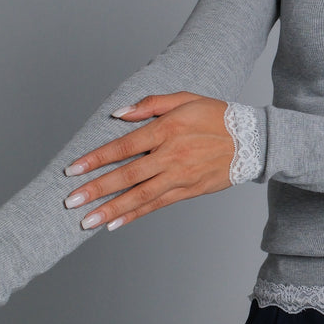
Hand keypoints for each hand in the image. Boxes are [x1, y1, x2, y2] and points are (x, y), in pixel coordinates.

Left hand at [62, 92, 234, 232]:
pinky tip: (114, 224)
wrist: (252, 140)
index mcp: (168, 129)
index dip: (97, 159)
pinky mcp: (189, 191)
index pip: (124, 146)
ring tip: (86, 221)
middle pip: (128, 175)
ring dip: (111, 209)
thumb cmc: (216, 116)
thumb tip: (118, 115)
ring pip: (140, 196)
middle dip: (97, 190)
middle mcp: (172, 155)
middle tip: (70, 202)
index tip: (73, 170)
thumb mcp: (185, 99)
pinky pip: (156, 205)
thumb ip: (150, 104)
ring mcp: (181, 176)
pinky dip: (134, 215)